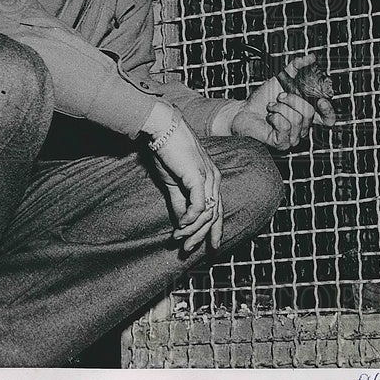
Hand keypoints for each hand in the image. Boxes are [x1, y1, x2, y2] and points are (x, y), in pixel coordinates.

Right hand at [149, 112, 223, 252]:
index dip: (214, 230)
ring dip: (192, 230)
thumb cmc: (167, 152)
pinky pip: (199, 205)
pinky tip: (181, 226)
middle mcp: (214, 179)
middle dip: (203, 235)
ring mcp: (208, 177)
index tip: (210, 247)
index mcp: (211, 179)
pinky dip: (190, 218)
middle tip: (188, 250)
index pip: (217, 209)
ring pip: (207, 213)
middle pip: (214, 214)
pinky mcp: (198, 176)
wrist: (162, 129)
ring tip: (178, 239)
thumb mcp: (173, 182)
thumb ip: (179, 201)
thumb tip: (180, 222)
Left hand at [232, 54, 336, 148]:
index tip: (322, 100)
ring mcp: (293, 137)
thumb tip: (311, 57)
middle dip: (292, 99)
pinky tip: (270, 117)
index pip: (328, 118)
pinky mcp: (282, 143)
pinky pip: (285, 126)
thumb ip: (297, 67)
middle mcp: (302, 127)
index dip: (328, 111)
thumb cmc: (264, 98)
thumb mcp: (282, 78)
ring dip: (280, 108)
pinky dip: (274, 117)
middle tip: (279, 96)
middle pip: (310, 112)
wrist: (244, 110)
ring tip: (271, 107)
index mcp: (307, 114)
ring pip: (297, 119)